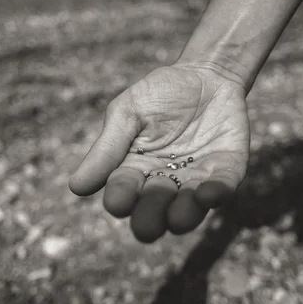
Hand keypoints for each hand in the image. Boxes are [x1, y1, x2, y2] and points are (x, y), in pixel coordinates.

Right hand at [69, 63, 249, 242]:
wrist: (205, 75)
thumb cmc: (158, 94)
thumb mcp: (127, 113)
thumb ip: (107, 148)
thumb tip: (76, 187)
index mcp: (134, 170)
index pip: (123, 191)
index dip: (120, 199)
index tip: (117, 202)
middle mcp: (164, 182)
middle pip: (154, 210)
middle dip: (150, 220)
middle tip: (147, 228)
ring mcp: (196, 179)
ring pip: (188, 208)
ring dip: (184, 216)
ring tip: (178, 218)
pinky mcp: (226, 170)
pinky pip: (223, 188)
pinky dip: (216, 194)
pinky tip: (209, 193)